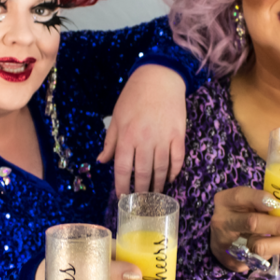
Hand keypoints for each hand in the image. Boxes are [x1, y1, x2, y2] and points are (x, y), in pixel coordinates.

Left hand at [97, 65, 186, 195]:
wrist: (159, 78)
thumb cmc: (134, 97)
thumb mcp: (117, 118)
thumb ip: (110, 142)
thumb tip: (101, 161)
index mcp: (126, 136)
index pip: (123, 168)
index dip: (122, 185)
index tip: (122, 196)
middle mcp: (144, 139)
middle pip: (143, 173)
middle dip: (141, 190)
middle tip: (140, 201)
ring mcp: (163, 138)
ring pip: (161, 169)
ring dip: (157, 185)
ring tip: (155, 195)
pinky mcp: (178, 135)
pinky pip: (177, 159)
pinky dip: (174, 171)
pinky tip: (170, 178)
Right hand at [209, 187, 279, 272]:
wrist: (224, 238)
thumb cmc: (242, 213)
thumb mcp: (248, 201)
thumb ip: (263, 201)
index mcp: (225, 201)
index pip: (240, 196)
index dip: (259, 199)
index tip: (278, 203)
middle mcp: (222, 222)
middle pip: (253, 223)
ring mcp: (226, 244)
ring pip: (258, 246)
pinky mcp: (233, 262)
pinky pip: (260, 259)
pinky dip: (277, 251)